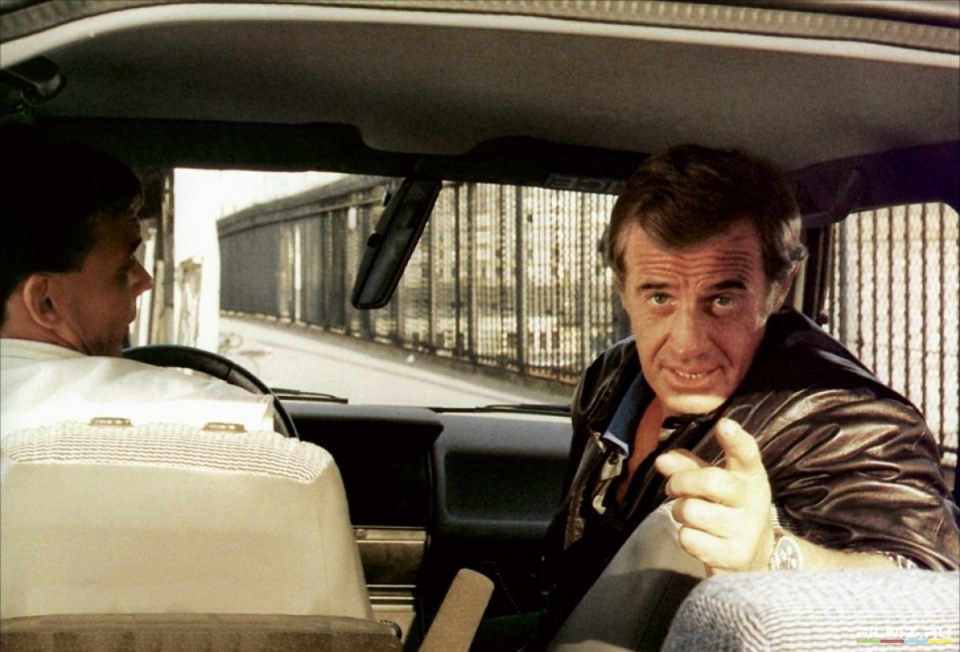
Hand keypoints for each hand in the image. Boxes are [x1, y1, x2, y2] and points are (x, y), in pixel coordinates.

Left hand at [654, 418, 773, 574]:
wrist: (753, 557)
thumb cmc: (727, 509)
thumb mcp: (714, 483)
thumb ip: (688, 468)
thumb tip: (661, 460)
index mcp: (750, 476)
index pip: (746, 453)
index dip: (735, 439)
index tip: (725, 425)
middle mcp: (753, 501)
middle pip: (709, 480)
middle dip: (680, 482)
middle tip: (674, 488)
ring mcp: (745, 530)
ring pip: (690, 511)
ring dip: (679, 512)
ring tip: (691, 516)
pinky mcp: (732, 556)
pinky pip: (688, 538)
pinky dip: (685, 537)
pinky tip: (700, 539)